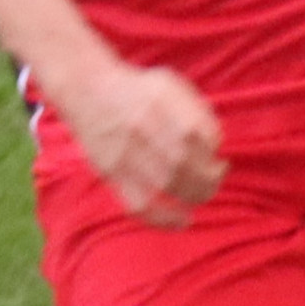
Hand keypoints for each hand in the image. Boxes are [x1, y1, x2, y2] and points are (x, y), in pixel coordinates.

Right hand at [51, 60, 226, 224]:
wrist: (87, 90)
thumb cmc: (138, 90)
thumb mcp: (171, 85)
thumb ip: (196, 111)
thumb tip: (216, 145)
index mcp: (163, 101)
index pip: (202, 134)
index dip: (214, 150)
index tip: (217, 154)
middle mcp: (144, 127)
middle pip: (187, 162)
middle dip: (210, 176)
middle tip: (216, 176)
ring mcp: (127, 152)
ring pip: (169, 185)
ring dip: (196, 195)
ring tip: (203, 193)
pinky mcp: (112, 173)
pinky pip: (139, 204)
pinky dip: (164, 218)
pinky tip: (183, 220)